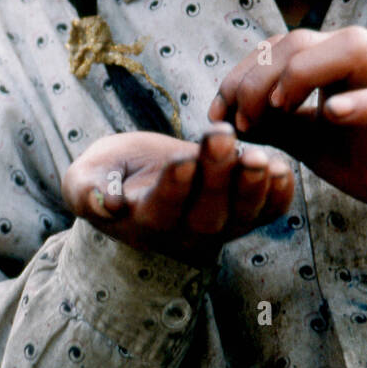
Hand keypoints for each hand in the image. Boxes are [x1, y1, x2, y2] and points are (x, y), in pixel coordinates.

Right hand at [61, 125, 294, 265]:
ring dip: (253, 186)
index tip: (182, 158)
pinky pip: (267, 213)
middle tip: (221, 136)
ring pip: (242, 215)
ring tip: (257, 155)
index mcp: (146, 220)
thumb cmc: (110, 175)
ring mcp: (220, 226)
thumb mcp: (83, 179)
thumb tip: (106, 203)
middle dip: (216, 174)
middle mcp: (186, 231)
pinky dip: (278, 196)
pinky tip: (283, 170)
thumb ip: (87, 190)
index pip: (164, 207)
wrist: (141, 182)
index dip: (175, 185)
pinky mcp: (245, 213)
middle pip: (207, 213)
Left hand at [208, 26, 366, 239]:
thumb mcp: (316, 143)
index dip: (242, 74)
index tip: (215, 113)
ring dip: (303, 73)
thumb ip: (280, 125)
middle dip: (260, 75)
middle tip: (237, 117)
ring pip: (351, 47)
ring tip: (277, 109)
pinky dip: (361, 101)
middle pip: (305, 40)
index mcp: (340, 64)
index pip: (282, 47)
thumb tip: (230, 117)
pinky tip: (330, 115)